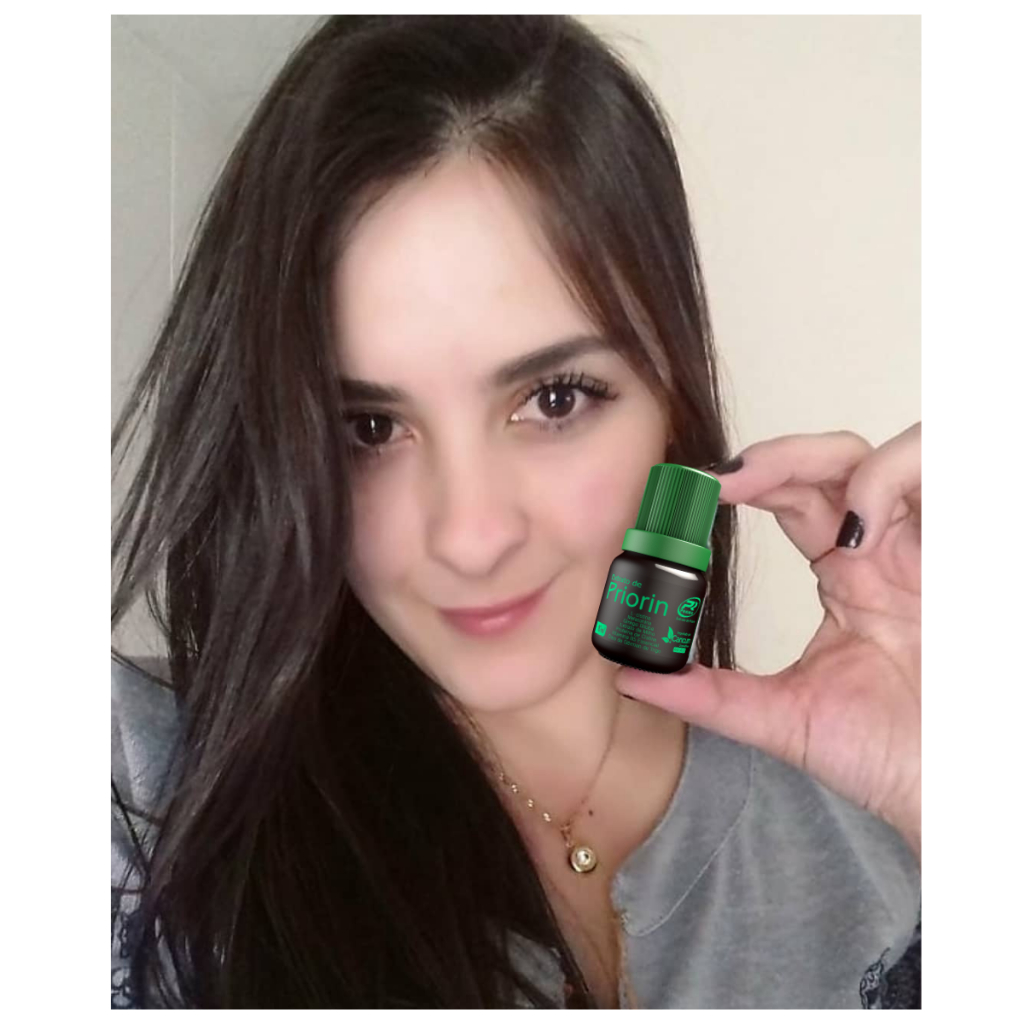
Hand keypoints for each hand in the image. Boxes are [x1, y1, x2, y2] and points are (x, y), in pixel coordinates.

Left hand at [615, 423, 921, 859]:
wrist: (952, 794)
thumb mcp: (783, 716)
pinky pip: (929, 471)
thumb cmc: (890, 757)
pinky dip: (884, 479)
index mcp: (845, 577)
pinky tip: (856, 529)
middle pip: (824, 464)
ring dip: (816, 462)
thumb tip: (630, 675)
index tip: (684, 493)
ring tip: (766, 499)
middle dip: (765, 461)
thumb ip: (707, 692)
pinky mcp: (958, 546)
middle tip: (712, 483)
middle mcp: (881, 550)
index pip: (789, 501)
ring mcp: (922, 543)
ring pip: (871, 454)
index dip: (740, 484)